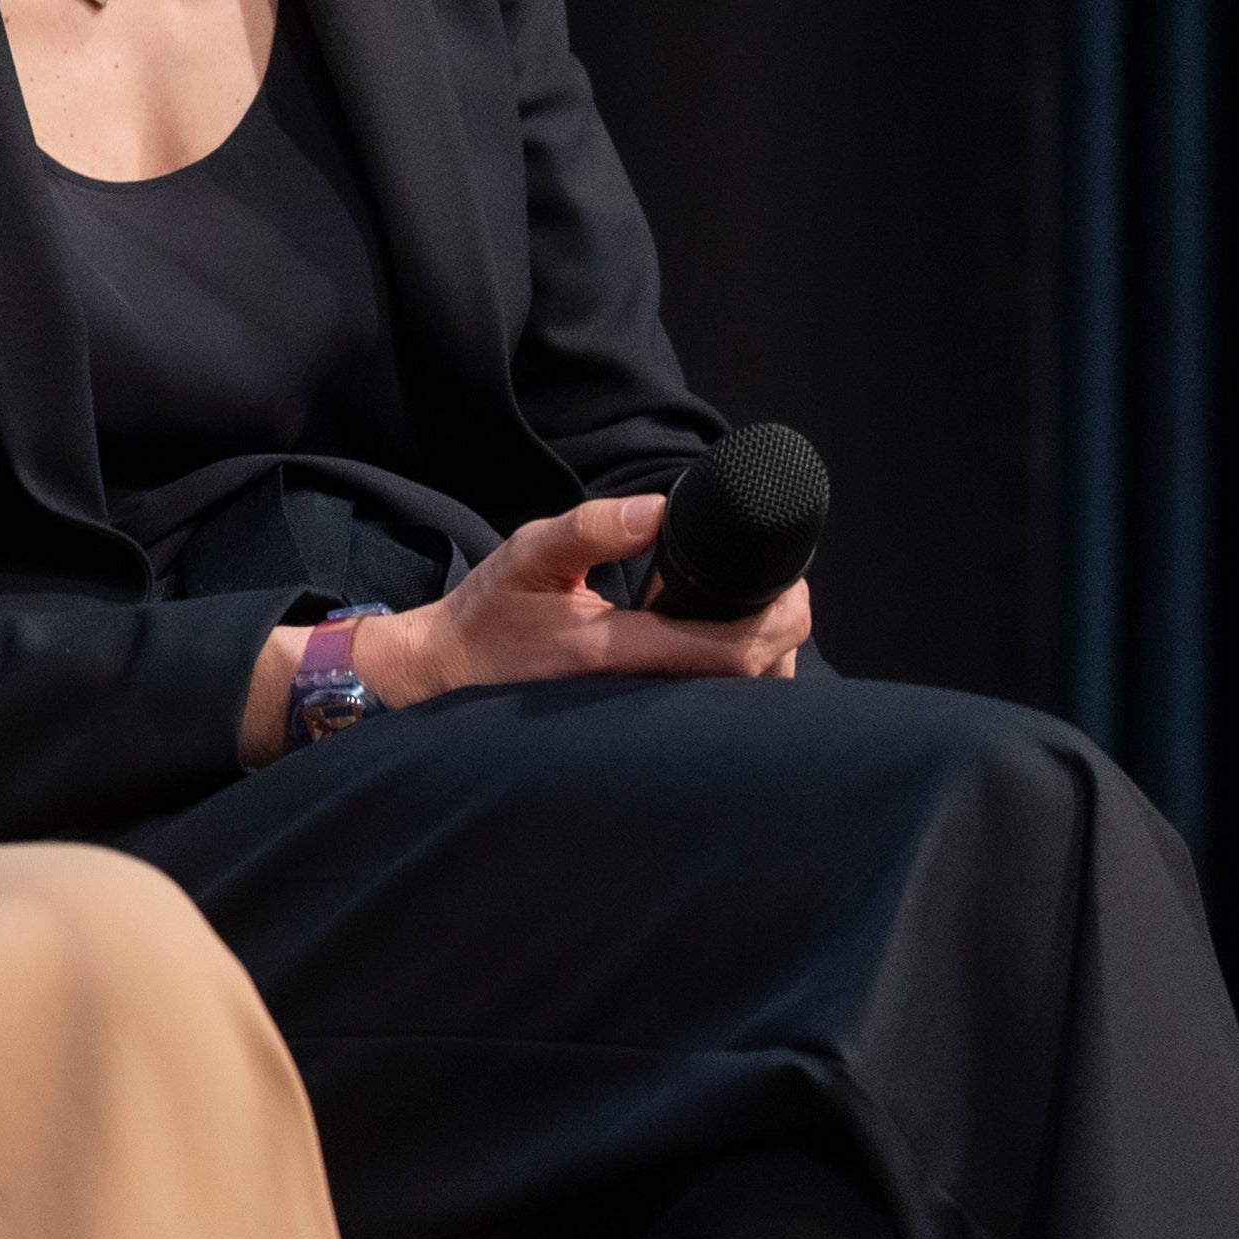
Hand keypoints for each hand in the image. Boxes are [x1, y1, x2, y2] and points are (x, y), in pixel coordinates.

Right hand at [241, 496, 809, 764]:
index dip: (779, 619)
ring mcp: (640, 721)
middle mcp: (636, 698)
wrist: (447, 676)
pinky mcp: (639, 728)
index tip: (792, 582)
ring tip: (757, 614)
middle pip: (751, 683)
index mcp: (614, 651)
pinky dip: (734, 678)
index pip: (729, 651)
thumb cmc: (488, 615)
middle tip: (782, 588)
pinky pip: (708, 710)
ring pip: (735, 704)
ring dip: (764, 659)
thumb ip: (592, 528)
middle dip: (784, 635)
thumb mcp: (527, 554)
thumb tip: (661, 509)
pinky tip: (722, 645)